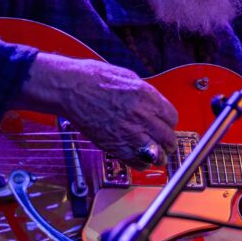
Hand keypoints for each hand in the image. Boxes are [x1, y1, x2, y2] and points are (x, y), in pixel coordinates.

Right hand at [17, 53, 178, 167]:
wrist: (69, 88)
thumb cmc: (93, 78)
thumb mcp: (127, 76)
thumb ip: (145, 93)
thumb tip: (154, 104)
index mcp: (146, 96)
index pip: (172, 117)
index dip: (170, 122)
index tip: (167, 125)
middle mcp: (140, 116)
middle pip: (167, 137)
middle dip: (169, 142)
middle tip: (167, 144)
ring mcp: (127, 132)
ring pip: (156, 153)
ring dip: (159, 156)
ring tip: (158, 156)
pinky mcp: (113, 145)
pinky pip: (136, 162)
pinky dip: (142, 164)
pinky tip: (141, 160)